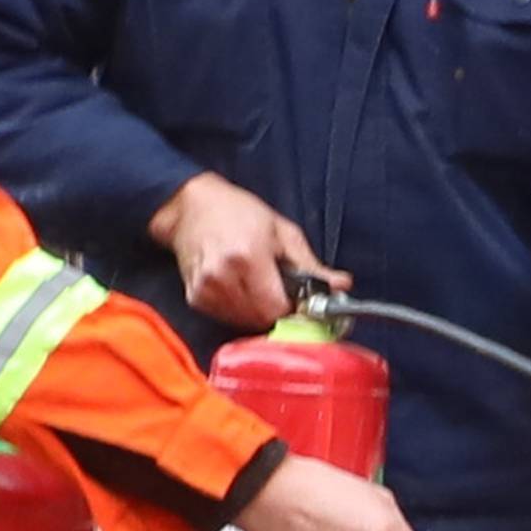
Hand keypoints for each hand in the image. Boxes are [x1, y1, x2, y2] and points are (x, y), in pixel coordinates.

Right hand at [156, 171, 337, 331]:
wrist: (190, 208)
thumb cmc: (238, 212)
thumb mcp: (281, 231)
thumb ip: (310, 264)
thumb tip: (341, 285)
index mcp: (249, 257)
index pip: (278, 308)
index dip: (294, 310)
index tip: (300, 302)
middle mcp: (224, 276)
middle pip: (263, 319)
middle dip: (278, 311)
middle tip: (281, 293)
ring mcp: (206, 290)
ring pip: (245, 322)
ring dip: (258, 312)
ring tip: (259, 286)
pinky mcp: (196, 298)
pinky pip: (227, 317)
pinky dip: (239, 309)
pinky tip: (241, 288)